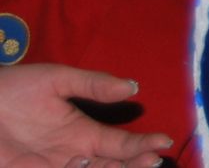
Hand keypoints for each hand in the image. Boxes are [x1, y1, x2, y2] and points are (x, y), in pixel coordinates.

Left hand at [0, 64, 172, 167]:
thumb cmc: (15, 88)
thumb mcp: (58, 80)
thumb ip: (93, 84)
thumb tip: (133, 87)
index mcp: (84, 133)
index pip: (122, 145)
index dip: (144, 144)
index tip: (162, 142)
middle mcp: (74, 156)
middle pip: (114, 166)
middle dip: (135, 164)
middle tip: (151, 160)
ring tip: (128, 163)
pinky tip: (85, 163)